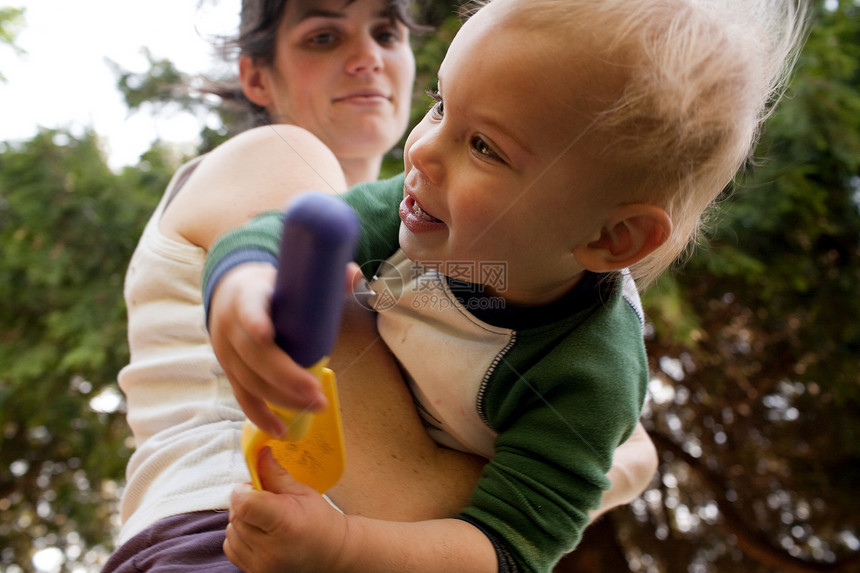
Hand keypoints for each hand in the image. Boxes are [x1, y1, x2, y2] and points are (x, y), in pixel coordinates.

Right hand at [209, 263, 326, 436]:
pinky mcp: (230, 372)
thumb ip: (322, 278)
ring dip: (282, 398)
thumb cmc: (271, 287)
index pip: (248, 307)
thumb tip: (353, 273)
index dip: (254, 320)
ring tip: (315, 407)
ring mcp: (227, 352)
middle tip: (317, 391)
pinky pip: (243, 398)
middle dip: (285, 376)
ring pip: (251, 381)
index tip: (266, 333)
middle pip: (254, 355)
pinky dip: (261, 416)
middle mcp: (231, 326)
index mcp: (247, 296)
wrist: (230, 292)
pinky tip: (281, 430)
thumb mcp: (288, 276)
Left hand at [224, 447, 349, 572]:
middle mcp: (270, 549)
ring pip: (230, 531)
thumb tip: (258, 452)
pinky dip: (240, 537)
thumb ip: (274, 474)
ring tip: (265, 520)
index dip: (244, 490)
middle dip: (245, 503)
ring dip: (242, 521)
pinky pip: (230, 547)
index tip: (255, 486)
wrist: (331, 555)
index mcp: (286, 523)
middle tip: (265, 502)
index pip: (244, 502)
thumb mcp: (301, 492)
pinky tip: (259, 534)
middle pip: (236, 515)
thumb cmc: (320, 522)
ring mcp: (261, 565)